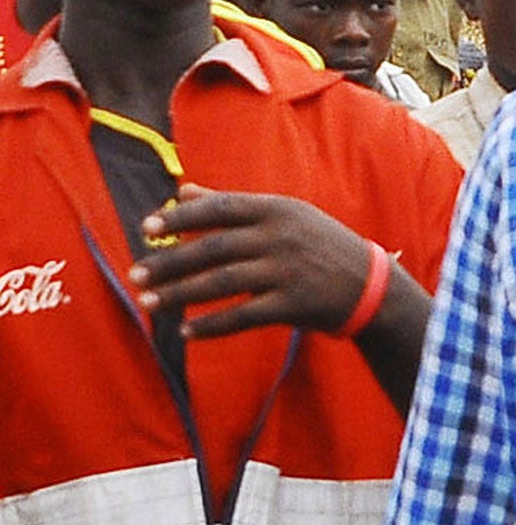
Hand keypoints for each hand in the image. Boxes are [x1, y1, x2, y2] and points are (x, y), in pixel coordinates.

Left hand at [132, 184, 377, 338]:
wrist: (370, 285)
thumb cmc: (320, 246)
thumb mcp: (285, 216)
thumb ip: (234, 205)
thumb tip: (183, 192)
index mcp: (277, 209)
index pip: (219, 209)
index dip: (180, 218)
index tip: (146, 229)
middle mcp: (280, 237)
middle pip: (212, 248)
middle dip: (170, 262)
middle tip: (136, 273)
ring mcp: (287, 271)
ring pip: (221, 282)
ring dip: (180, 294)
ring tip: (150, 302)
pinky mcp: (293, 304)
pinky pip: (243, 316)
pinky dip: (212, 325)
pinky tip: (187, 332)